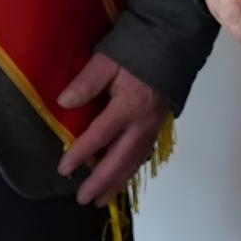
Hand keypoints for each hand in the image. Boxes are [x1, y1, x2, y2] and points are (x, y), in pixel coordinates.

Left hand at [53, 53, 168, 206]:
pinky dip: (132, 168)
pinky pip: (144, 152)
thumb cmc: (138, 48)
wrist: (176, 41)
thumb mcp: (108, 60)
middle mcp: (143, 123)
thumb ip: (87, 82)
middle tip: (85, 200)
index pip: (100, 137)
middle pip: (120, 159)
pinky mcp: (159, 123)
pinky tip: (124, 174)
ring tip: (103, 199)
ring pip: (135, 161)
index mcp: (128, 107)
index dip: (81, 154)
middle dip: (102, 182)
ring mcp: (153, 125)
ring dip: (118, 181)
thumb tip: (64, 103)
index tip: (63, 169)